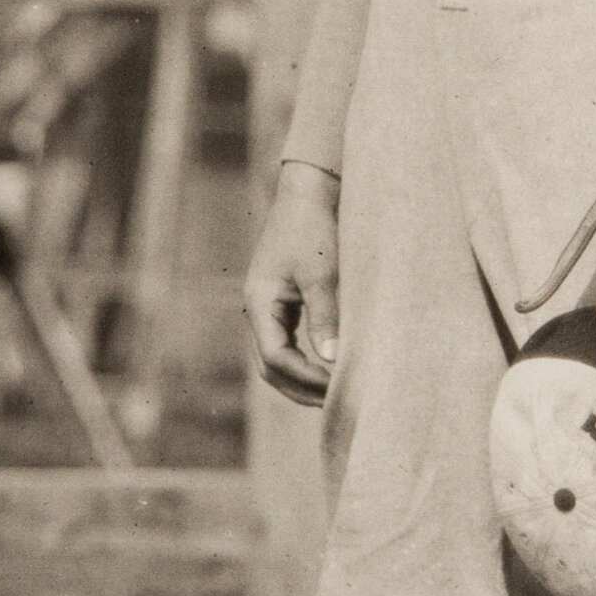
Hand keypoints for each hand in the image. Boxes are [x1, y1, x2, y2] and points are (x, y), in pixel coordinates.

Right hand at [243, 162, 342, 405]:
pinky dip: (306, 362)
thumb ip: (326, 316)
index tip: (338, 386)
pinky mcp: (283, 302)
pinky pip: (288, 344)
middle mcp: (258, 309)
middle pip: (270, 367)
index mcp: (260, 302)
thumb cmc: (314, 227)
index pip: (275, 357)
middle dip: (301, 388)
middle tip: (337, 403)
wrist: (309, 192)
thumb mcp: (322, 272)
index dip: (306, 377)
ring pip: (277, 359)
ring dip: (302, 380)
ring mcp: (268, 307)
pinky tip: (331, 368)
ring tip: (335, 393)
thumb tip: (333, 361)